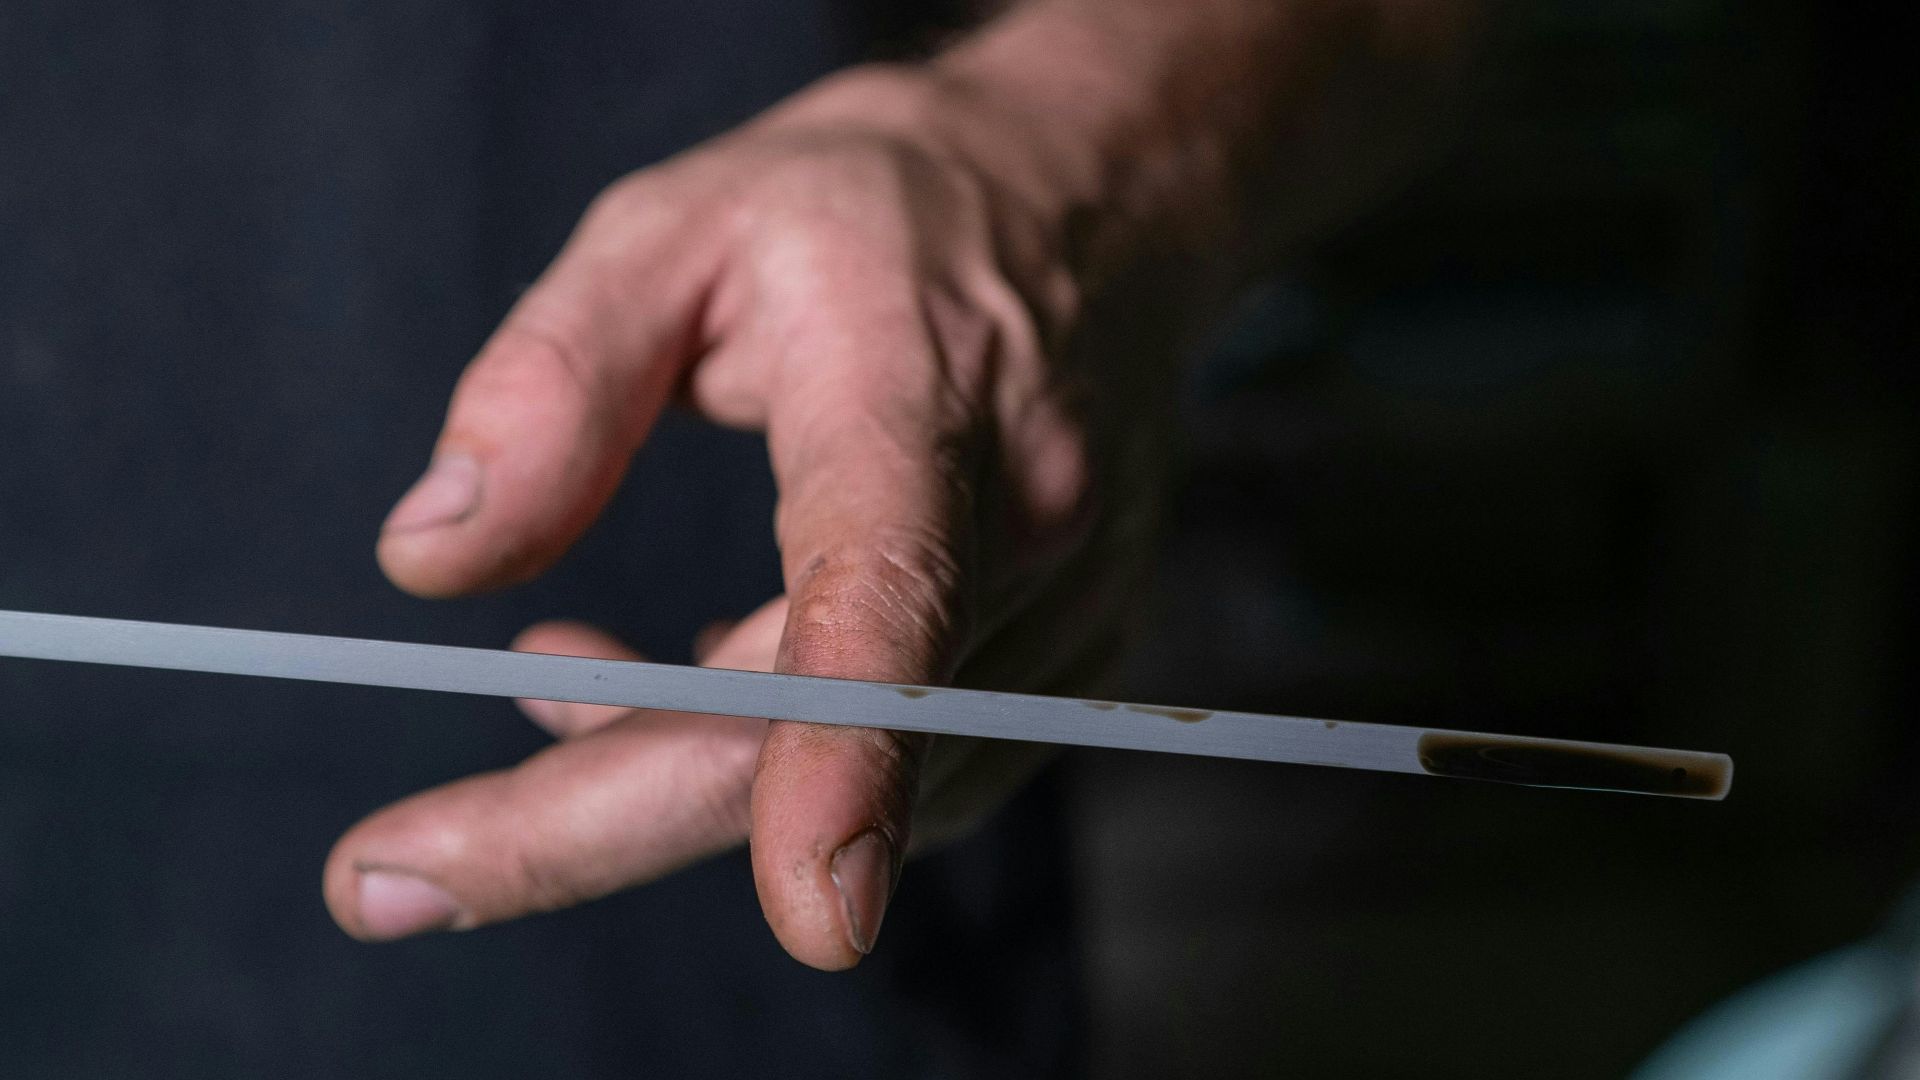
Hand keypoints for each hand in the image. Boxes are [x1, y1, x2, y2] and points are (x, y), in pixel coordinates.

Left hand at [321, 64, 1169, 969]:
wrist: (1090, 205)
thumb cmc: (877, 210)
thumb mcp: (678, 226)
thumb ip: (553, 381)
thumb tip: (431, 560)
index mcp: (921, 398)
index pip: (892, 593)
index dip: (849, 760)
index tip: (813, 911)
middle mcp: (1027, 528)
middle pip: (822, 737)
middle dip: (596, 823)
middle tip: (388, 873)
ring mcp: (1065, 612)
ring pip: (852, 777)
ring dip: (668, 762)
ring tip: (556, 668)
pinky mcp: (1064, 662)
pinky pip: (896, 765)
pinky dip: (761, 757)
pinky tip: (686, 676)